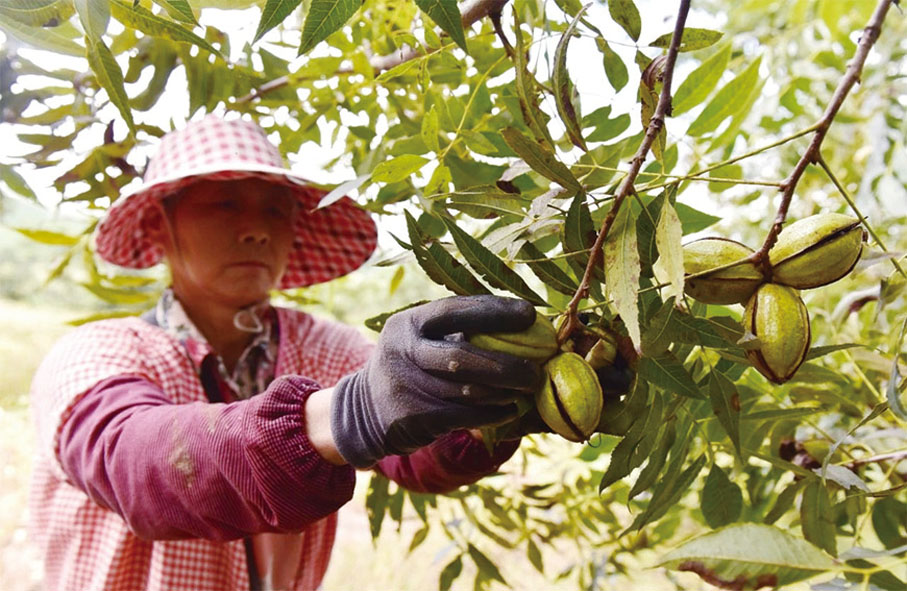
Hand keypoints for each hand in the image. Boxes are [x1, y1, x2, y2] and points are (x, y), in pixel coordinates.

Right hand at [330, 296, 543, 466]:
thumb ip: (457, 332)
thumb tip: (522, 325)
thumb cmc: (411, 367)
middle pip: (461, 356)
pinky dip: (493, 413)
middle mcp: (403, 351)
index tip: (530, 314)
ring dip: (503, 391)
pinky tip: (512, 410)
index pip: (453, 310)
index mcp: (408, 323)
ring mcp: (405, 386)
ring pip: (466, 390)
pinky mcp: (412, 418)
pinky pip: (463, 416)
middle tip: (537, 368)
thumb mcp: (420, 340)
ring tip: (528, 388)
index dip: (494, 310)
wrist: (363, 410)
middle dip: (506, 363)